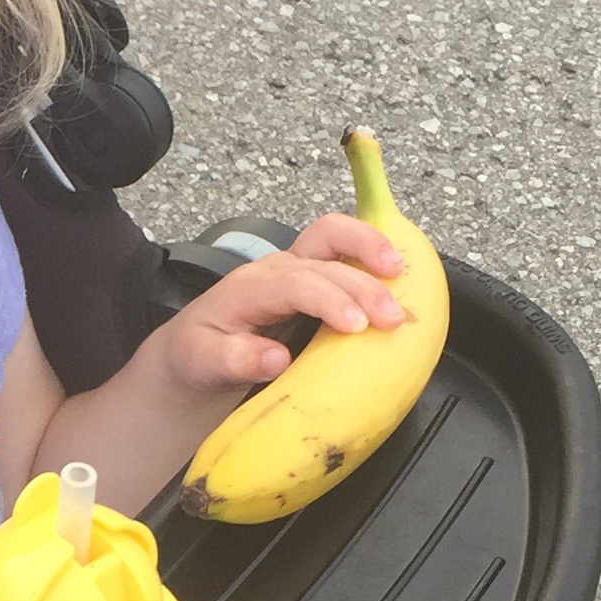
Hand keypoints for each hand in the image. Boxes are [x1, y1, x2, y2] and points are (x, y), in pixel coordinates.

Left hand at [155, 213, 411, 396]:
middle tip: (393, 316)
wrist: (194, 350)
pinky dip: (374, 257)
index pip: (294, 282)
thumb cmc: (198, 354)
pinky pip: (345, 254)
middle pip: (324, 252)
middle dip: (362, 279)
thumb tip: (277, 358)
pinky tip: (401, 275)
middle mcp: (275, 269)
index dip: (329, 299)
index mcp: (248, 288)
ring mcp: (296, 269)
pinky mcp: (313, 279)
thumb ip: (235, 360)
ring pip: (335, 237)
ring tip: (405, 274)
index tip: (357, 325)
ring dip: (372, 249)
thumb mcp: (203, 363)